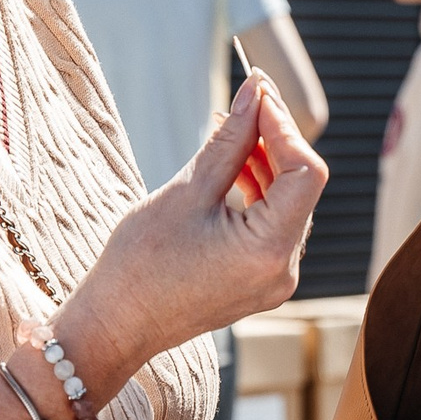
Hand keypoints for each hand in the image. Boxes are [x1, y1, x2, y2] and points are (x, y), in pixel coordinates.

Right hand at [23, 77, 326, 419]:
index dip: (285, 127)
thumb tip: (254, 93)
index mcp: (269, 250)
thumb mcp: (186, 191)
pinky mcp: (259, 282)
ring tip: (229, 131)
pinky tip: (231, 169)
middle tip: (244, 101)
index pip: (305, 173)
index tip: (257, 95)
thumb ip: (229, 140)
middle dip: (275, 140)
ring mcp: (274, 281)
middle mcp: (283, 270)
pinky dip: (257, 194)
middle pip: (300, 188)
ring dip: (265, 164)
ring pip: (287, 205)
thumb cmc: (139, 263)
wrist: (114, 326)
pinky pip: (272, 227)